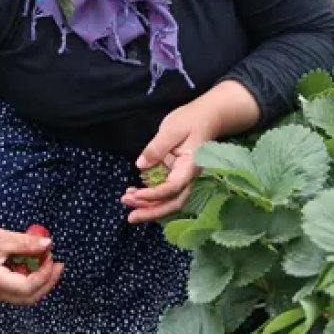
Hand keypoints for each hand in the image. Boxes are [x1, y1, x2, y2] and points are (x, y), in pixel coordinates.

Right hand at [0, 221, 63, 304]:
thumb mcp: (2, 238)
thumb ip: (26, 244)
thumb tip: (49, 244)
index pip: (29, 287)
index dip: (45, 274)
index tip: (51, 256)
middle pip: (29, 298)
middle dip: (47, 282)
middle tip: (57, 264)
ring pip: (23, 297)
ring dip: (38, 282)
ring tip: (45, 262)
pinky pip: (14, 291)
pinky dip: (27, 280)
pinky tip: (31, 264)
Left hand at [121, 105, 216, 222]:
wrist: (207, 117)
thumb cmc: (191, 120)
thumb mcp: (172, 129)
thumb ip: (157, 147)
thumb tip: (141, 165)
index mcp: (189, 167)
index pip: (173, 187)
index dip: (154, 195)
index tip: (136, 195)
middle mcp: (188, 177)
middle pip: (173, 203)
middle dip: (152, 212)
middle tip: (130, 216)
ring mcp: (182, 178)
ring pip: (168, 200)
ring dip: (148, 206)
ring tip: (127, 201)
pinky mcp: (175, 175)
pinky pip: (163, 192)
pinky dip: (149, 196)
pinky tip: (133, 194)